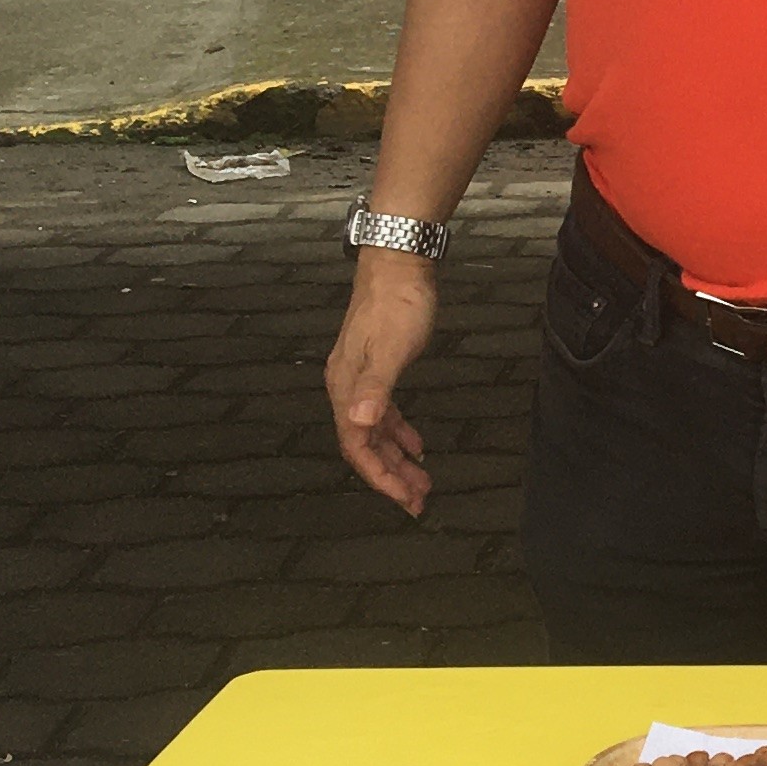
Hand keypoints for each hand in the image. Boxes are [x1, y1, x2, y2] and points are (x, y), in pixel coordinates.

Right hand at [326, 255, 439, 514]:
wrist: (398, 266)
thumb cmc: (398, 304)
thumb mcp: (393, 349)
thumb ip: (376, 388)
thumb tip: (360, 421)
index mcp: (346, 388)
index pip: (357, 446)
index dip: (380, 477)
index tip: (405, 498)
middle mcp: (347, 387)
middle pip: (365, 445)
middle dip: (391, 476)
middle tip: (418, 500)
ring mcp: (360, 378)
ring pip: (375, 432)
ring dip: (396, 459)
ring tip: (420, 481)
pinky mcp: (376, 368)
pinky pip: (383, 413)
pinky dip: (399, 433)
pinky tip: (416, 445)